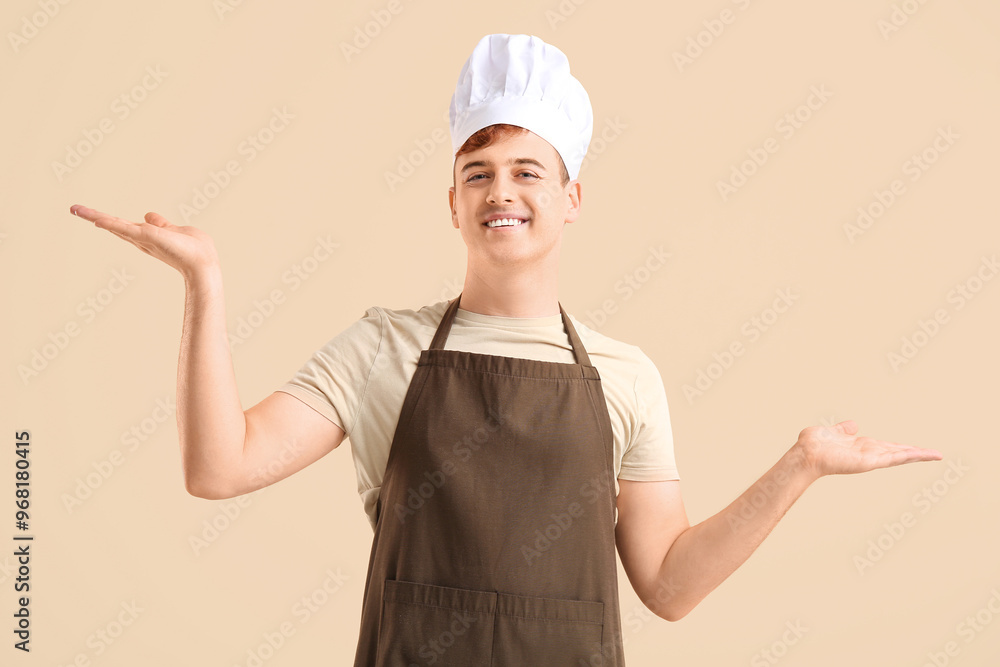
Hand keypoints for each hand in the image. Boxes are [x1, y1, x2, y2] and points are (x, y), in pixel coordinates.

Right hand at [70, 204, 219, 280]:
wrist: (203, 263)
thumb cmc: (194, 250)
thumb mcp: (174, 230)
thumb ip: (161, 224)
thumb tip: (148, 215)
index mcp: (147, 237)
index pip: (123, 226)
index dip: (107, 219)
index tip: (90, 214)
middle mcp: (141, 240)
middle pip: (114, 225)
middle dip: (94, 217)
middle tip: (74, 208)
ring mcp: (143, 239)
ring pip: (116, 226)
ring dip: (95, 217)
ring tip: (76, 209)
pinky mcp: (148, 238)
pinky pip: (127, 230)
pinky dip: (112, 225)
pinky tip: (97, 220)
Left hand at [792, 420, 942, 479]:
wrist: (805, 453)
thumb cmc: (814, 444)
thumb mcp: (832, 432)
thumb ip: (843, 430)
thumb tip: (852, 425)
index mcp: (861, 446)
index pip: (886, 447)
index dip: (901, 447)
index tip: (916, 448)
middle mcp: (868, 453)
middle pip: (897, 452)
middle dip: (916, 453)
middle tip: (935, 454)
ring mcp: (870, 459)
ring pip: (899, 455)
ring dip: (918, 454)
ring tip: (936, 454)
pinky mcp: (869, 462)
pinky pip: (892, 458)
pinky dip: (907, 456)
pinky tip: (921, 454)